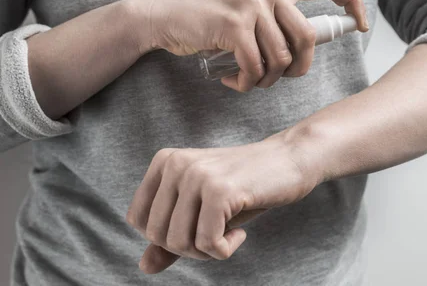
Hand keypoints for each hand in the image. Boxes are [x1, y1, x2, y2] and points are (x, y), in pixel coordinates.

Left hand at [125, 133, 319, 273]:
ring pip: (179, 243)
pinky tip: (240, 232)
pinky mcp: (220, 190)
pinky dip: (225, 250)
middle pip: (157, 235)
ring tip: (229, 233)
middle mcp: (175, 164)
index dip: (165, 237)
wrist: (289, 160)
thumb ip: (172, 235)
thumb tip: (144, 266)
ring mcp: (197, 175)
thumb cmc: (244, 187)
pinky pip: (208, 244)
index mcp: (164, 161)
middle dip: (188, 248)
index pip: (137, 220)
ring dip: (207, 252)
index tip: (196, 228)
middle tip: (217, 235)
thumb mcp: (203, 210)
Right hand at [130, 0, 367, 91]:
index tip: (361, 25)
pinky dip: (248, 83)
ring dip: (267, 80)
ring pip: (282, 59)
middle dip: (299, 69)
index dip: (351, 3)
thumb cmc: (207, 18)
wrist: (165, 15)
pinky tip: (234, 81)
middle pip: (308, 38)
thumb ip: (275, 16)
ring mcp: (252, 5)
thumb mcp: (247, 6)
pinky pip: (257, 68)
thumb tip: (305, 46)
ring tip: (249, 79)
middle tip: (281, 79)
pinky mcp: (234, 25)